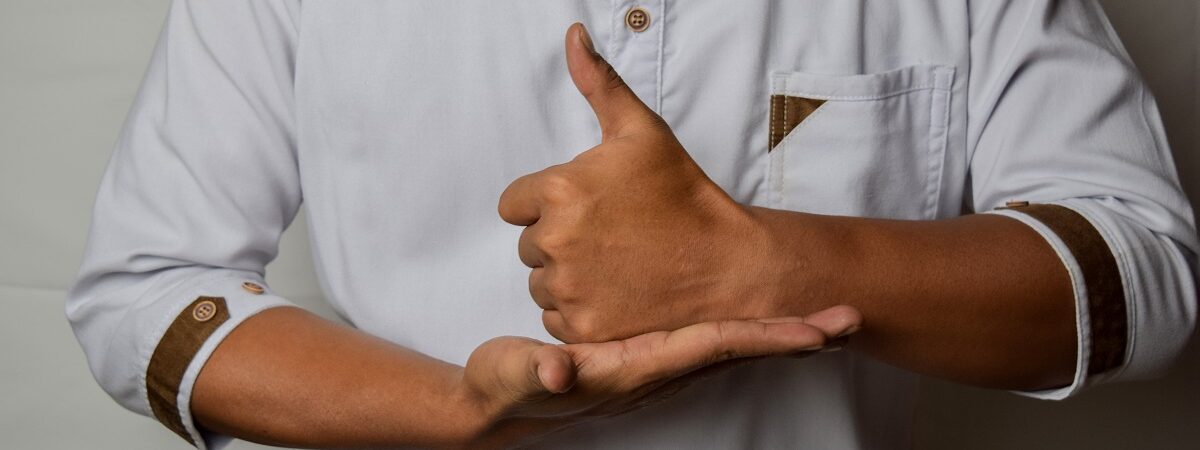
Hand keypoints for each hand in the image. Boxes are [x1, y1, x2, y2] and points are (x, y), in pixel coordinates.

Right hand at [459, 305, 861, 447]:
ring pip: (730, 342)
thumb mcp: (515, 376)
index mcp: (637, 366)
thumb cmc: (506, 387)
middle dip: (796, 335)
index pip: (716, 346)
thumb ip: (538, 371)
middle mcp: (658, 367)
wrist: (498, 403)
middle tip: (852, 315)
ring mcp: (657, 361)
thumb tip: (562, 368)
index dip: (768, 336)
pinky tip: (759, 310)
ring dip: (778, 328)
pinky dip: (746, 325)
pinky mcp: (648, 352)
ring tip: (826, 315)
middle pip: (741, 347)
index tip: (819, 331)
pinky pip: (709, 337)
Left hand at [498, 23, 779, 342]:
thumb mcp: (642, 132)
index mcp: (559, 191)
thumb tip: (572, 36)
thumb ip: (598, 84)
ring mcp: (569, 289)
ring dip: (567, 278)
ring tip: (617, 266)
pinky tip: (617, 295)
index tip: (590, 210)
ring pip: (541, 284)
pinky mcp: (583, 329)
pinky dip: (580, 313)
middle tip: (611, 238)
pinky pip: (557, 320)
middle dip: (560, 241)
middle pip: (529, 246)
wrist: (728, 264)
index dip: (548, 205)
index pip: (515, 205)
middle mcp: (555, 242)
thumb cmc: (684, 195)